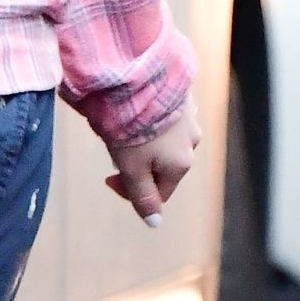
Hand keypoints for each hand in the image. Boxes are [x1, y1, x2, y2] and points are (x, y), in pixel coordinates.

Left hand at [104, 95, 201, 225]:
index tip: (108, 178)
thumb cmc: (133, 126)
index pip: (159, 191)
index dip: (131, 190)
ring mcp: (189, 116)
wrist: (139, 76)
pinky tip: (134, 108)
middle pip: (162, 164)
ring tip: (121, 125)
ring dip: (145, 139)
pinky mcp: (181, 94)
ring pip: (164, 138)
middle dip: (138, 163)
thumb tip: (155, 224)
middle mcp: (192, 141)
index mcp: (181, 163)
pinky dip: (151, 118)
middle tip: (113, 147)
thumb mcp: (132, 167)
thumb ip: (143, 196)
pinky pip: (166, 115)